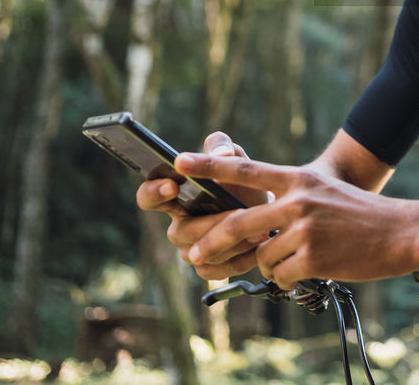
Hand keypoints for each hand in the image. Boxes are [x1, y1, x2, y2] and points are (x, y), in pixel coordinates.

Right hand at [135, 132, 269, 279]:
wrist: (270, 211)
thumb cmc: (245, 182)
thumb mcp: (236, 158)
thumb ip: (225, 146)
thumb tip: (222, 152)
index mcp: (176, 195)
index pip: (148, 196)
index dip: (154, 192)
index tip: (173, 186)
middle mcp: (178, 224)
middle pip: (179, 232)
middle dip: (210, 224)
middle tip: (238, 213)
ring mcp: (190, 249)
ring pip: (198, 254)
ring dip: (229, 243)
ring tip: (259, 230)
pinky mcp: (207, 266)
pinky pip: (212, 270)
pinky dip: (237, 260)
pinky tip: (256, 248)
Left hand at [173, 151, 418, 287]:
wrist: (401, 231)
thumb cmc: (361, 214)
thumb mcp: (324, 191)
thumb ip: (290, 198)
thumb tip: (254, 224)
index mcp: (299, 179)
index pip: (246, 170)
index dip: (210, 167)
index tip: (179, 163)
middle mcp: (298, 200)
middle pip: (237, 223)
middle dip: (210, 241)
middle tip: (193, 253)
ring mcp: (305, 230)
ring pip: (261, 256)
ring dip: (269, 264)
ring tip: (295, 259)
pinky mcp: (314, 257)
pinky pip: (280, 275)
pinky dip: (287, 278)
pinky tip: (309, 269)